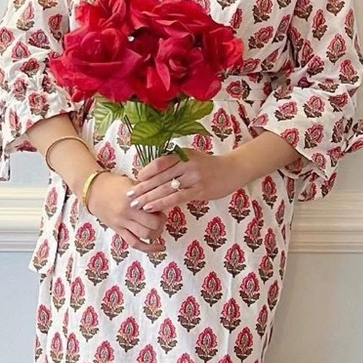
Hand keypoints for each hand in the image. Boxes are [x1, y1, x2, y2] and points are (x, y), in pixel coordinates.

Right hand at [86, 171, 166, 253]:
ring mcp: (121, 223)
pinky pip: (134, 243)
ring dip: (156, 234)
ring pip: (144, 235)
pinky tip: (159, 247)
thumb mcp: (131, 183)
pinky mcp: (118, 231)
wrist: (93, 191)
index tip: (162, 209)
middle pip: (152, 225)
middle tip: (161, 219)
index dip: (162, 210)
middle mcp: (126, 212)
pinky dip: (148, 248)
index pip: (153, 209)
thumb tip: (164, 198)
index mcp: (131, 198)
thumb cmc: (114, 184)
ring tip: (157, 229)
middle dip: (161, 223)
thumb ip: (146, 192)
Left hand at [128, 149, 246, 214]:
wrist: (233, 170)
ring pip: (166, 188)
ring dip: (149, 197)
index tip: (134, 181)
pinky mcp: (200, 190)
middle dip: (142, 188)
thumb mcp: (192, 157)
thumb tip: (156, 173)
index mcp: (182, 155)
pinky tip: (153, 207)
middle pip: (159, 177)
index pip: (159, 163)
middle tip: (129, 196)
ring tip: (136, 205)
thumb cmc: (210, 166)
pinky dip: (163, 203)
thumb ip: (176, 162)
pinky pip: (177, 197)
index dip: (145, 173)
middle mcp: (186, 164)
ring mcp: (193, 177)